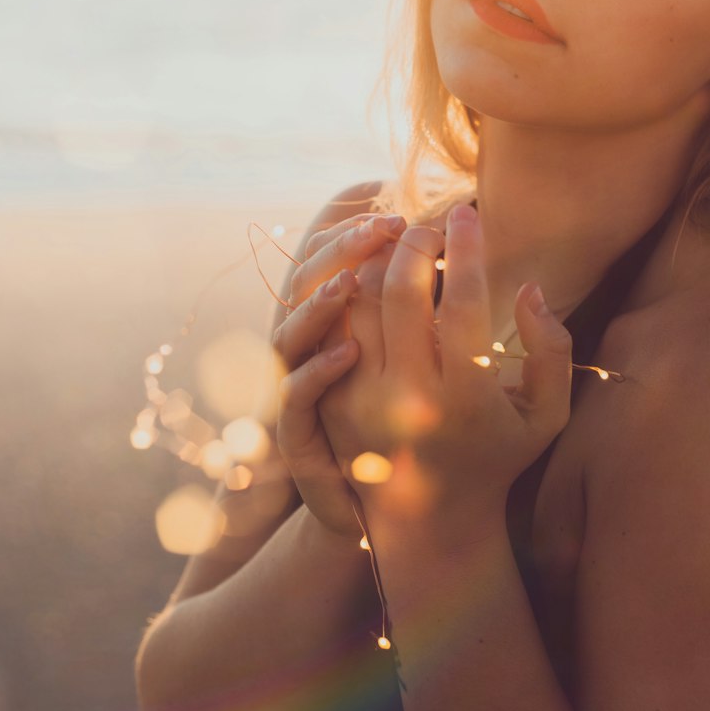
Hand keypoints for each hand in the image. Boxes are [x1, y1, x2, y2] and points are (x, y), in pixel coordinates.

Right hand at [271, 212, 404, 536]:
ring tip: (356, 278)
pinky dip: (314, 372)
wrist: (377, 505)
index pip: (335, 257)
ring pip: (288, 331)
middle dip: (341, 246)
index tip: (400, 205)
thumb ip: (406, 298)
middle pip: (307, 280)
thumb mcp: (406, 355)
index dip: (357, 226)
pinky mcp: (294, 434)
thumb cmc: (402, 422)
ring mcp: (296, 387)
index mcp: (337, 320)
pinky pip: (293, 397)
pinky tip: (349, 352)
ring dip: (318, 301)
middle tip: (387, 223)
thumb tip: (421, 244)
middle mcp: (309, 346)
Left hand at [319, 204, 572, 540]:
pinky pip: (331, 328)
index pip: (460, 303)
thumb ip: (552, 350)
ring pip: (356, 302)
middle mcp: (407, 399)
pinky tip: (372, 277)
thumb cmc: (497, 458)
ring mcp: (360, 401)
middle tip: (431, 224)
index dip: (465, 249)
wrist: (430, 523)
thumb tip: (528, 286)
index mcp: (464, 399)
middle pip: (398, 292)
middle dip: (415, 242)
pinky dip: (348, 292)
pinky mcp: (329, 403)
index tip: (469, 213)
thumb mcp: (548, 415)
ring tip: (401, 244)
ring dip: (377, 261)